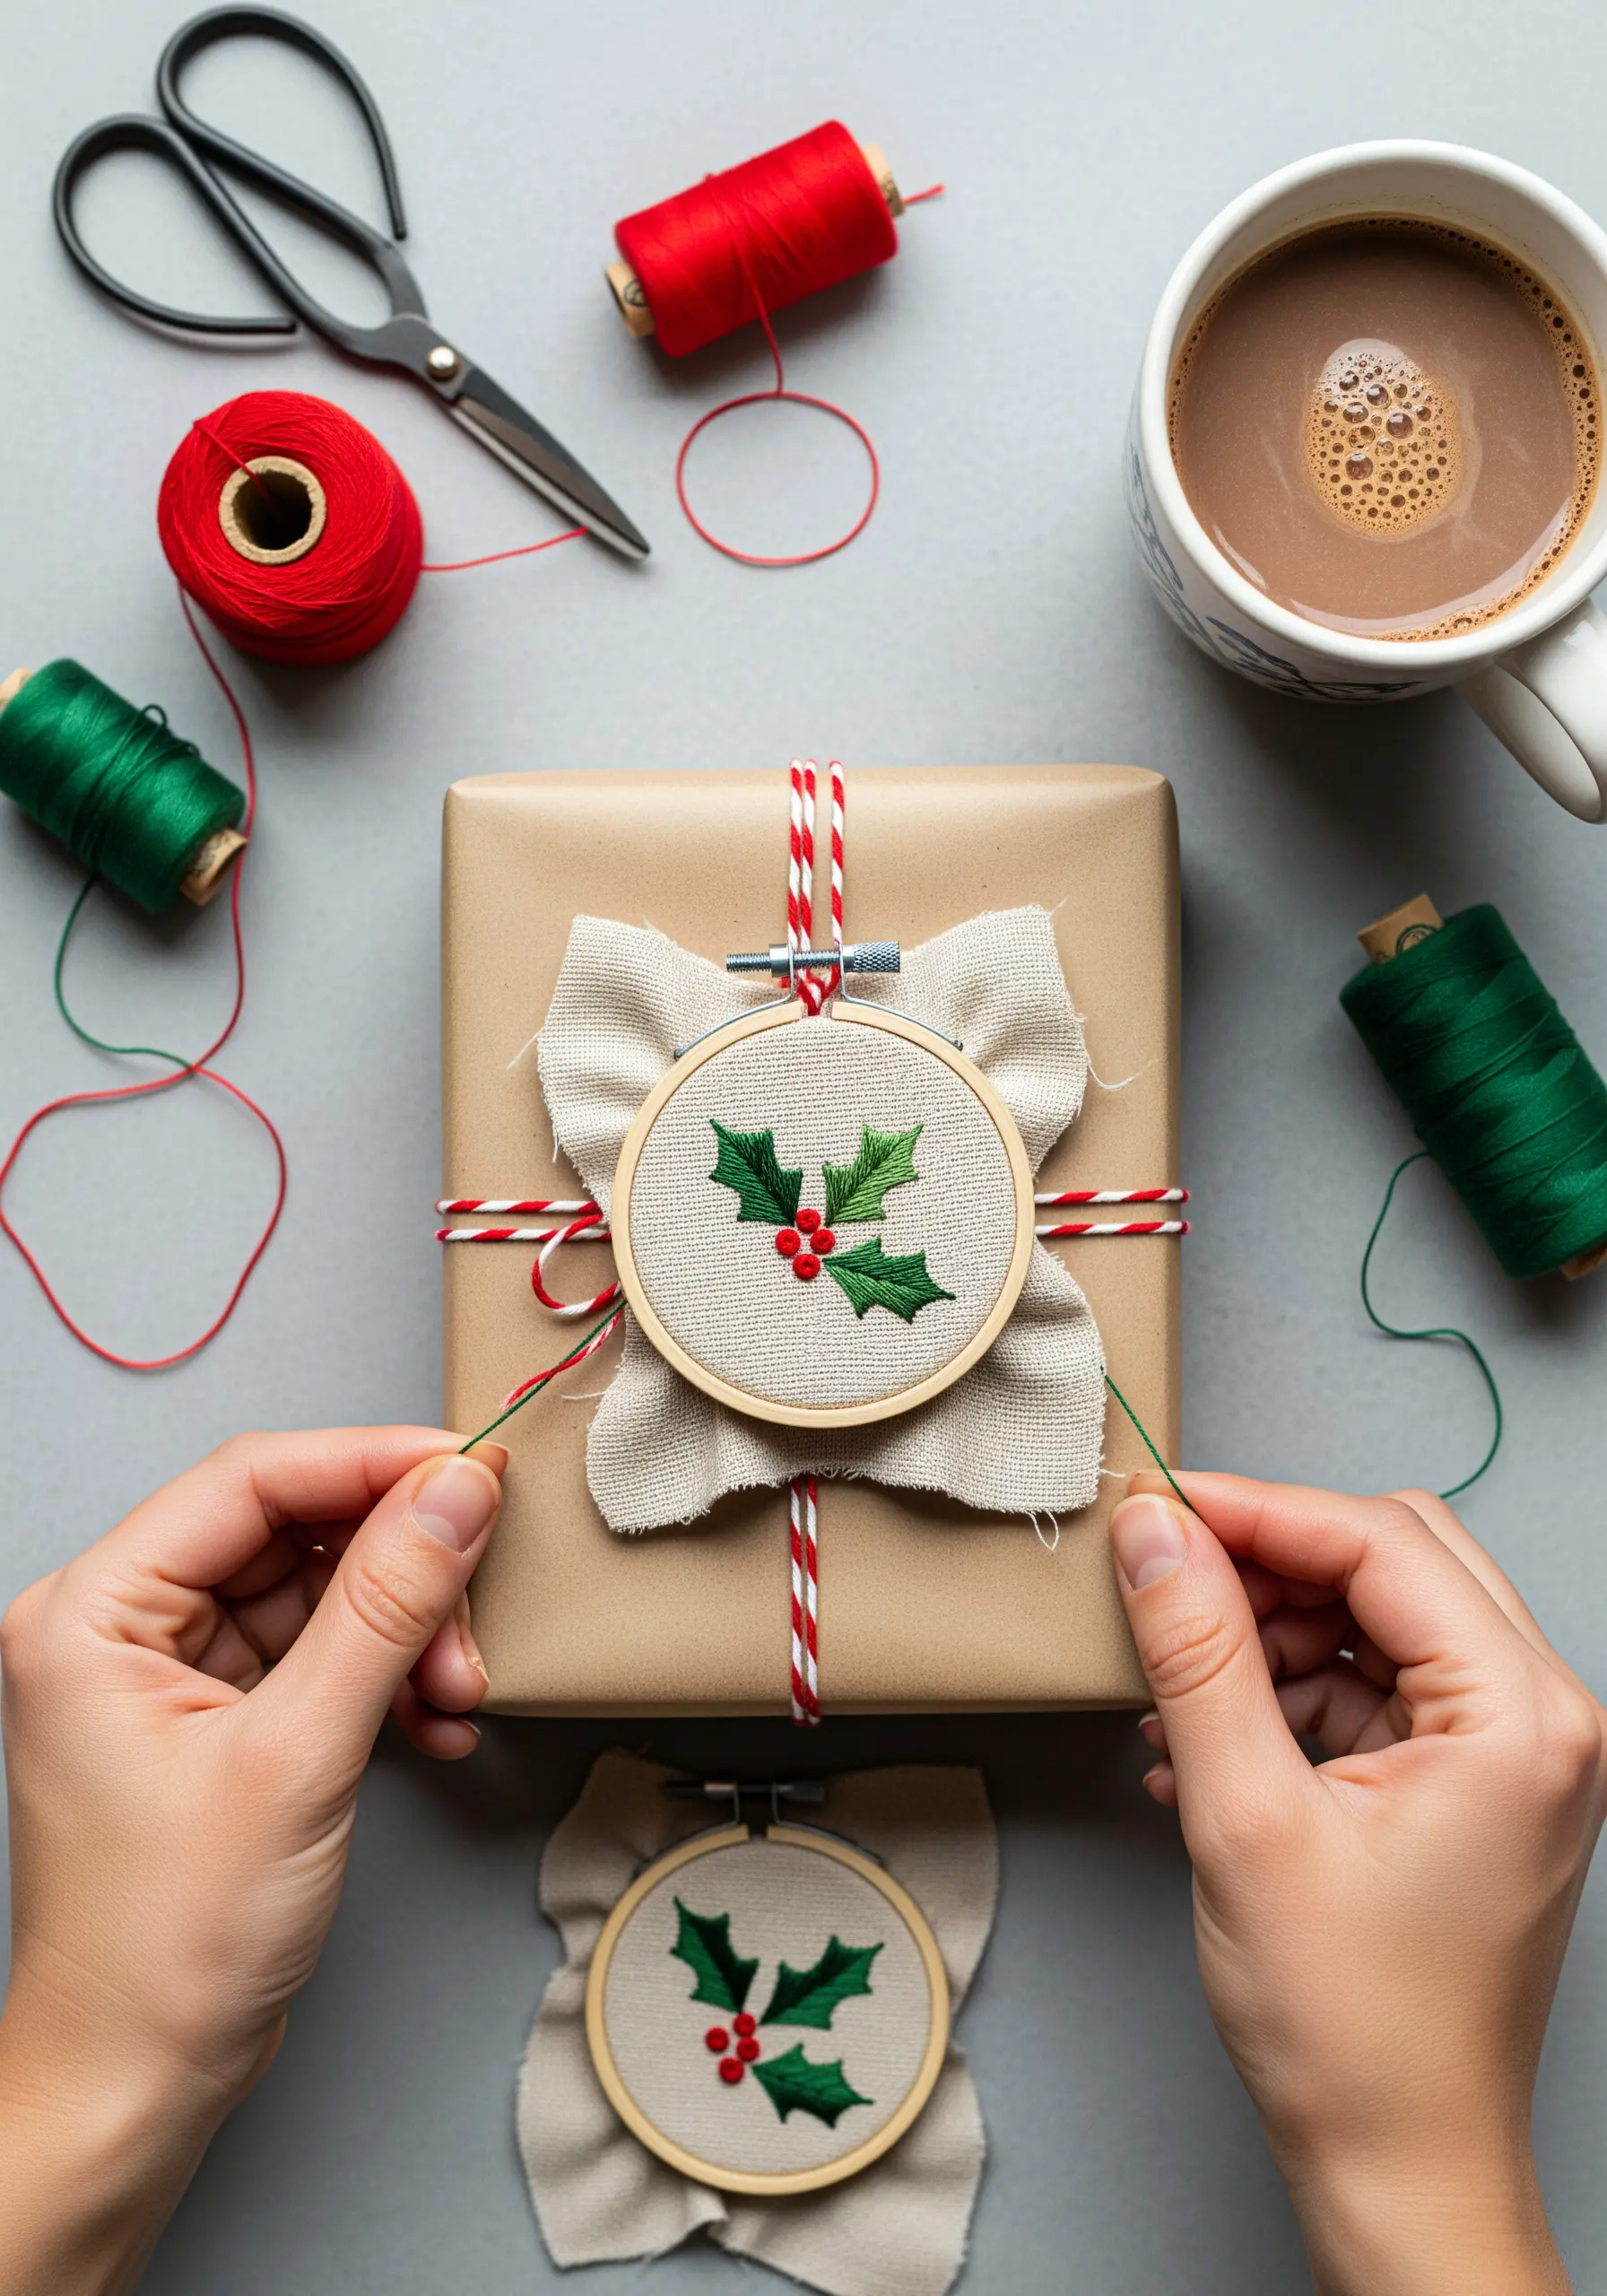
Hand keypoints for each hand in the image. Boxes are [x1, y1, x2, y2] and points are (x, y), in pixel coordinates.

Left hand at [0, 1426, 505, 2295]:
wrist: (139, 2080)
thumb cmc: (168, 1944)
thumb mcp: (298, 1755)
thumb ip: (385, 1608)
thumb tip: (454, 1492)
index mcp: (92, 1611)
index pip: (250, 1482)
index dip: (371, 1464)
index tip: (472, 1468)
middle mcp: (119, 1626)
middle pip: (291, 1532)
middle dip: (399, 1571)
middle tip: (474, 1606)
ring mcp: (166, 1674)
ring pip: (318, 1594)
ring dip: (404, 1631)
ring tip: (454, 1689)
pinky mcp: (215, 1720)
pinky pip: (319, 1655)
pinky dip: (385, 1678)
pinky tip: (431, 1719)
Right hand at [1108, 1473, 1604, 2295]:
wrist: (1400, 2165)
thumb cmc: (1352, 2028)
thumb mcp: (1245, 1817)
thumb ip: (1197, 1655)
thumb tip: (1155, 1536)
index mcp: (1519, 1716)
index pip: (1380, 1542)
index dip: (1257, 1511)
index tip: (1157, 1508)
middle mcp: (1541, 1719)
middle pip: (1397, 1560)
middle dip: (1271, 1561)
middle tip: (1165, 1579)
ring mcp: (1514, 1756)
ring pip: (1384, 1618)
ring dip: (1275, 1632)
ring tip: (1177, 1686)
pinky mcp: (1476, 1790)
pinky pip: (1381, 1688)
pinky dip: (1293, 1692)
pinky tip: (1207, 1742)